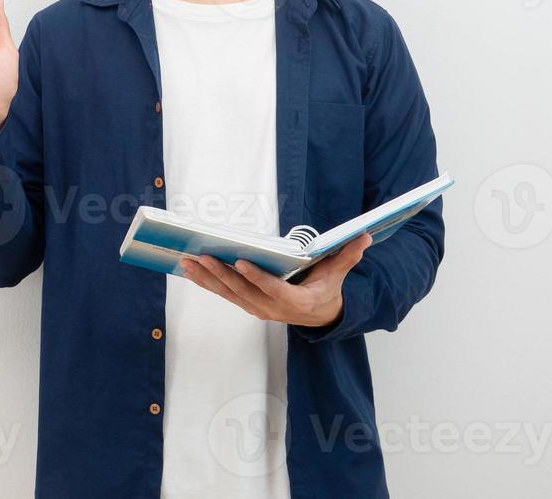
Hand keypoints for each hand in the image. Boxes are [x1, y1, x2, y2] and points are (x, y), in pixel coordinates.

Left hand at [179, 233, 373, 327]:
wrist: (319, 316)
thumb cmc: (326, 289)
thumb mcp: (338, 274)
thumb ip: (347, 256)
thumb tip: (364, 236)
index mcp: (295, 302)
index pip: (273, 290)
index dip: (257, 278)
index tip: (240, 262)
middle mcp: (272, 308)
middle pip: (244, 291)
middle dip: (221, 274)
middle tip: (203, 256)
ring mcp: (257, 308)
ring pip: (228, 293)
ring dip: (206, 278)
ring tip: (187, 262)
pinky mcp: (247, 304)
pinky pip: (224, 293)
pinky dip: (206, 282)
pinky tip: (189, 270)